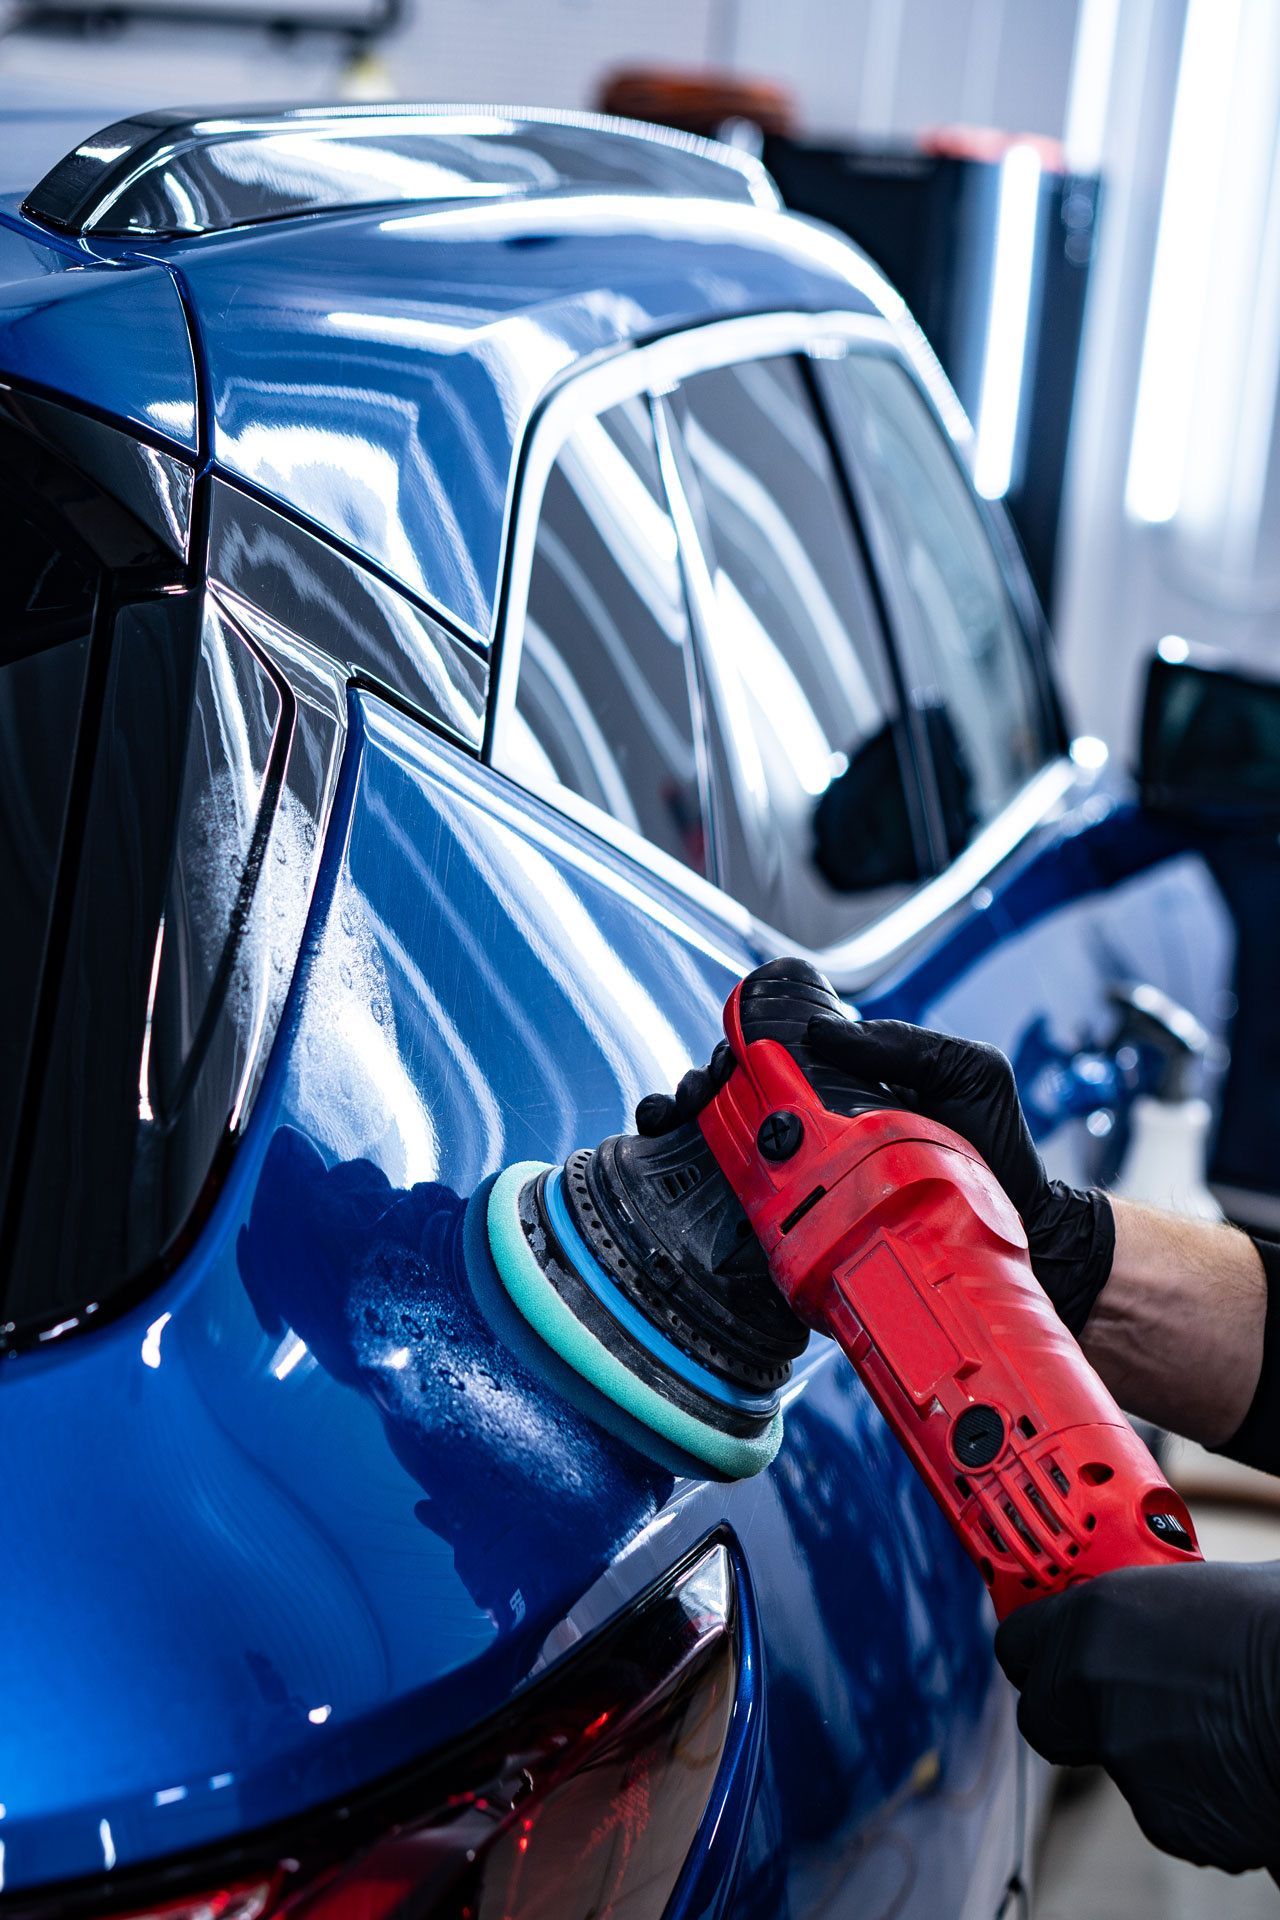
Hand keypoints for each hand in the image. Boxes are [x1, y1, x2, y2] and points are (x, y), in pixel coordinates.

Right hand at [639, 994, 1113, 1333]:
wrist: (1027, 1229)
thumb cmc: (998, 1146)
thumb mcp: (966, 1070)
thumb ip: (907, 1043)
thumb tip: (826, 1030)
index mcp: (843, 1097)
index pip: (768, 1069)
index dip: (729, 1058)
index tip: (720, 1059)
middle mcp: (818, 1144)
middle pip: (730, 1112)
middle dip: (693, 1093)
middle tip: (693, 1094)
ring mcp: (808, 1195)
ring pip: (723, 1162)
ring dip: (683, 1135)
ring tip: (673, 1123)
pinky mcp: (806, 1248)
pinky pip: (744, 1228)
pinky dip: (701, 1206)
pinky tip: (682, 1189)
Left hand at [996, 1561, 1279, 1873]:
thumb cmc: (1272, 1621)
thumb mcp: (1195, 1587)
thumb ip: (1147, 1611)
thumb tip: (1144, 1615)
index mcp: (1093, 1617)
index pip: (1018, 1645)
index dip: (1039, 1652)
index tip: (1053, 1654)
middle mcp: (1092, 1688)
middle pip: (1045, 1718)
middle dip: (1076, 1714)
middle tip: (1131, 1700)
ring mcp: (1128, 1758)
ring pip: (1119, 1766)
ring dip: (1155, 1756)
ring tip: (1222, 1726)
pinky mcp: (1172, 1820)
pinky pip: (1174, 1812)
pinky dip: (1202, 1800)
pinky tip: (1241, 1767)